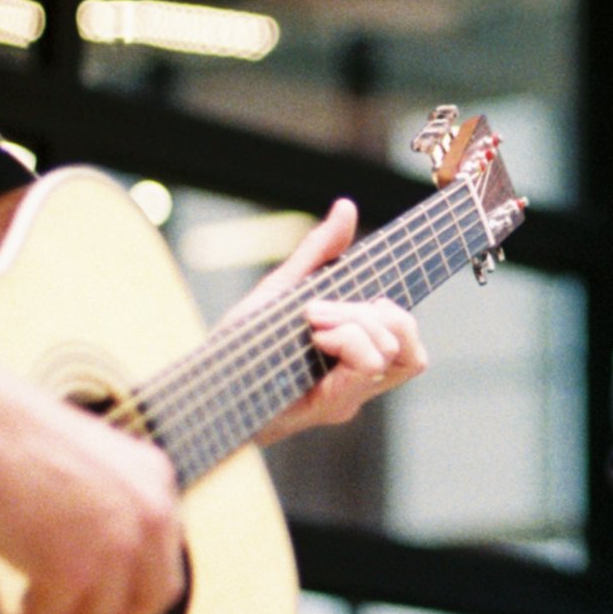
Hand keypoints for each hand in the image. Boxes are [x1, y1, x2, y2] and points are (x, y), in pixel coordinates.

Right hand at [0, 355, 182, 613]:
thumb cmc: (21, 439)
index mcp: (157, 484)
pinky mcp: (72, 570)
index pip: (167, 560)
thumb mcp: (98, 466)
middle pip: (150, 596)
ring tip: (39, 609)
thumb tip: (109, 567)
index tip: (125, 612)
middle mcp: (149, 516)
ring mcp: (115, 545)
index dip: (144, 595)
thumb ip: (116, 508)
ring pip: (100, 611)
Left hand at [232, 201, 427, 445]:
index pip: (409, 346)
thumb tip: (346, 207)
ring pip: (393, 353)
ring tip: (314, 321)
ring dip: (359, 325)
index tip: (362, 299)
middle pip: (410, 349)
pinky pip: (367, 367)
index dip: (399, 316)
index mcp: (354, 359)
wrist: (201, 385)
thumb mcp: (282, 290)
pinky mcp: (333, 406)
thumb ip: (318, 253)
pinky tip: (313, 336)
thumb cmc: (241, 344)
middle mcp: (358, 384)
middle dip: (370, 314)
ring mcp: (349, 398)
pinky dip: (347, 339)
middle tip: (318, 309)